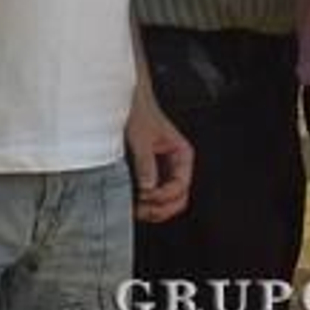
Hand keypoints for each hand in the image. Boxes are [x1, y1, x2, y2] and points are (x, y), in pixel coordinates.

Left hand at [126, 86, 193, 222]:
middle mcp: (177, 164)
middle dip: (161, 208)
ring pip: (167, 200)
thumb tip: (148, 186)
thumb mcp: (141, 137)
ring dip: (154, 208)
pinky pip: (155, 194)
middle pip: (178, 198)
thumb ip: (146, 162)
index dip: (164, 194)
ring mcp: (165, 170)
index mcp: (183, 154)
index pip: (181, 185)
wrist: (127, 100)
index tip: (146, 194)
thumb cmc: (139, 112)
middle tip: (142, 209)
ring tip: (136, 208)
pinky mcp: (152, 172)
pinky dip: (147, 202)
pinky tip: (134, 201)